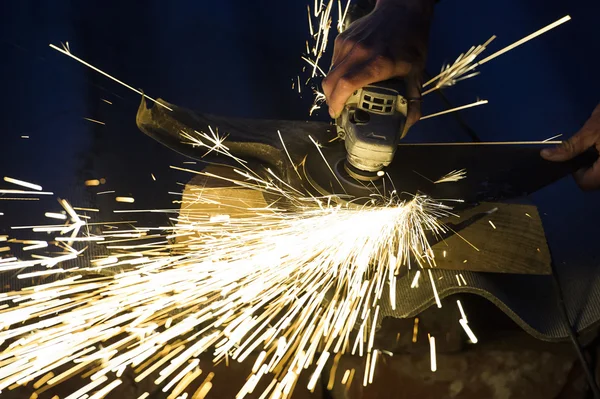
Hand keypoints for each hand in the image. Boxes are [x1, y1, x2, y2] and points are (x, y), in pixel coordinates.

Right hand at [322, 0, 433, 134]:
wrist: (403, 10)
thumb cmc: (411, 41)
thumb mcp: (416, 73)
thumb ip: (412, 102)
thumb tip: (405, 126)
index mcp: (378, 62)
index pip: (347, 85)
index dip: (337, 102)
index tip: (338, 114)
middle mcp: (359, 52)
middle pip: (332, 81)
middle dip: (331, 100)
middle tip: (338, 111)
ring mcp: (348, 44)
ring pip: (330, 73)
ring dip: (333, 89)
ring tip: (342, 97)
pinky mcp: (343, 39)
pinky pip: (334, 63)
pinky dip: (337, 74)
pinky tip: (348, 77)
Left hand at [541, 103, 599, 189]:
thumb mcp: (591, 131)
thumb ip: (570, 147)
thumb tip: (546, 156)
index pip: (585, 183)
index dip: (576, 171)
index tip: (577, 155)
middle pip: (595, 180)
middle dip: (588, 166)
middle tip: (590, 147)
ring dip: (597, 164)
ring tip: (598, 145)